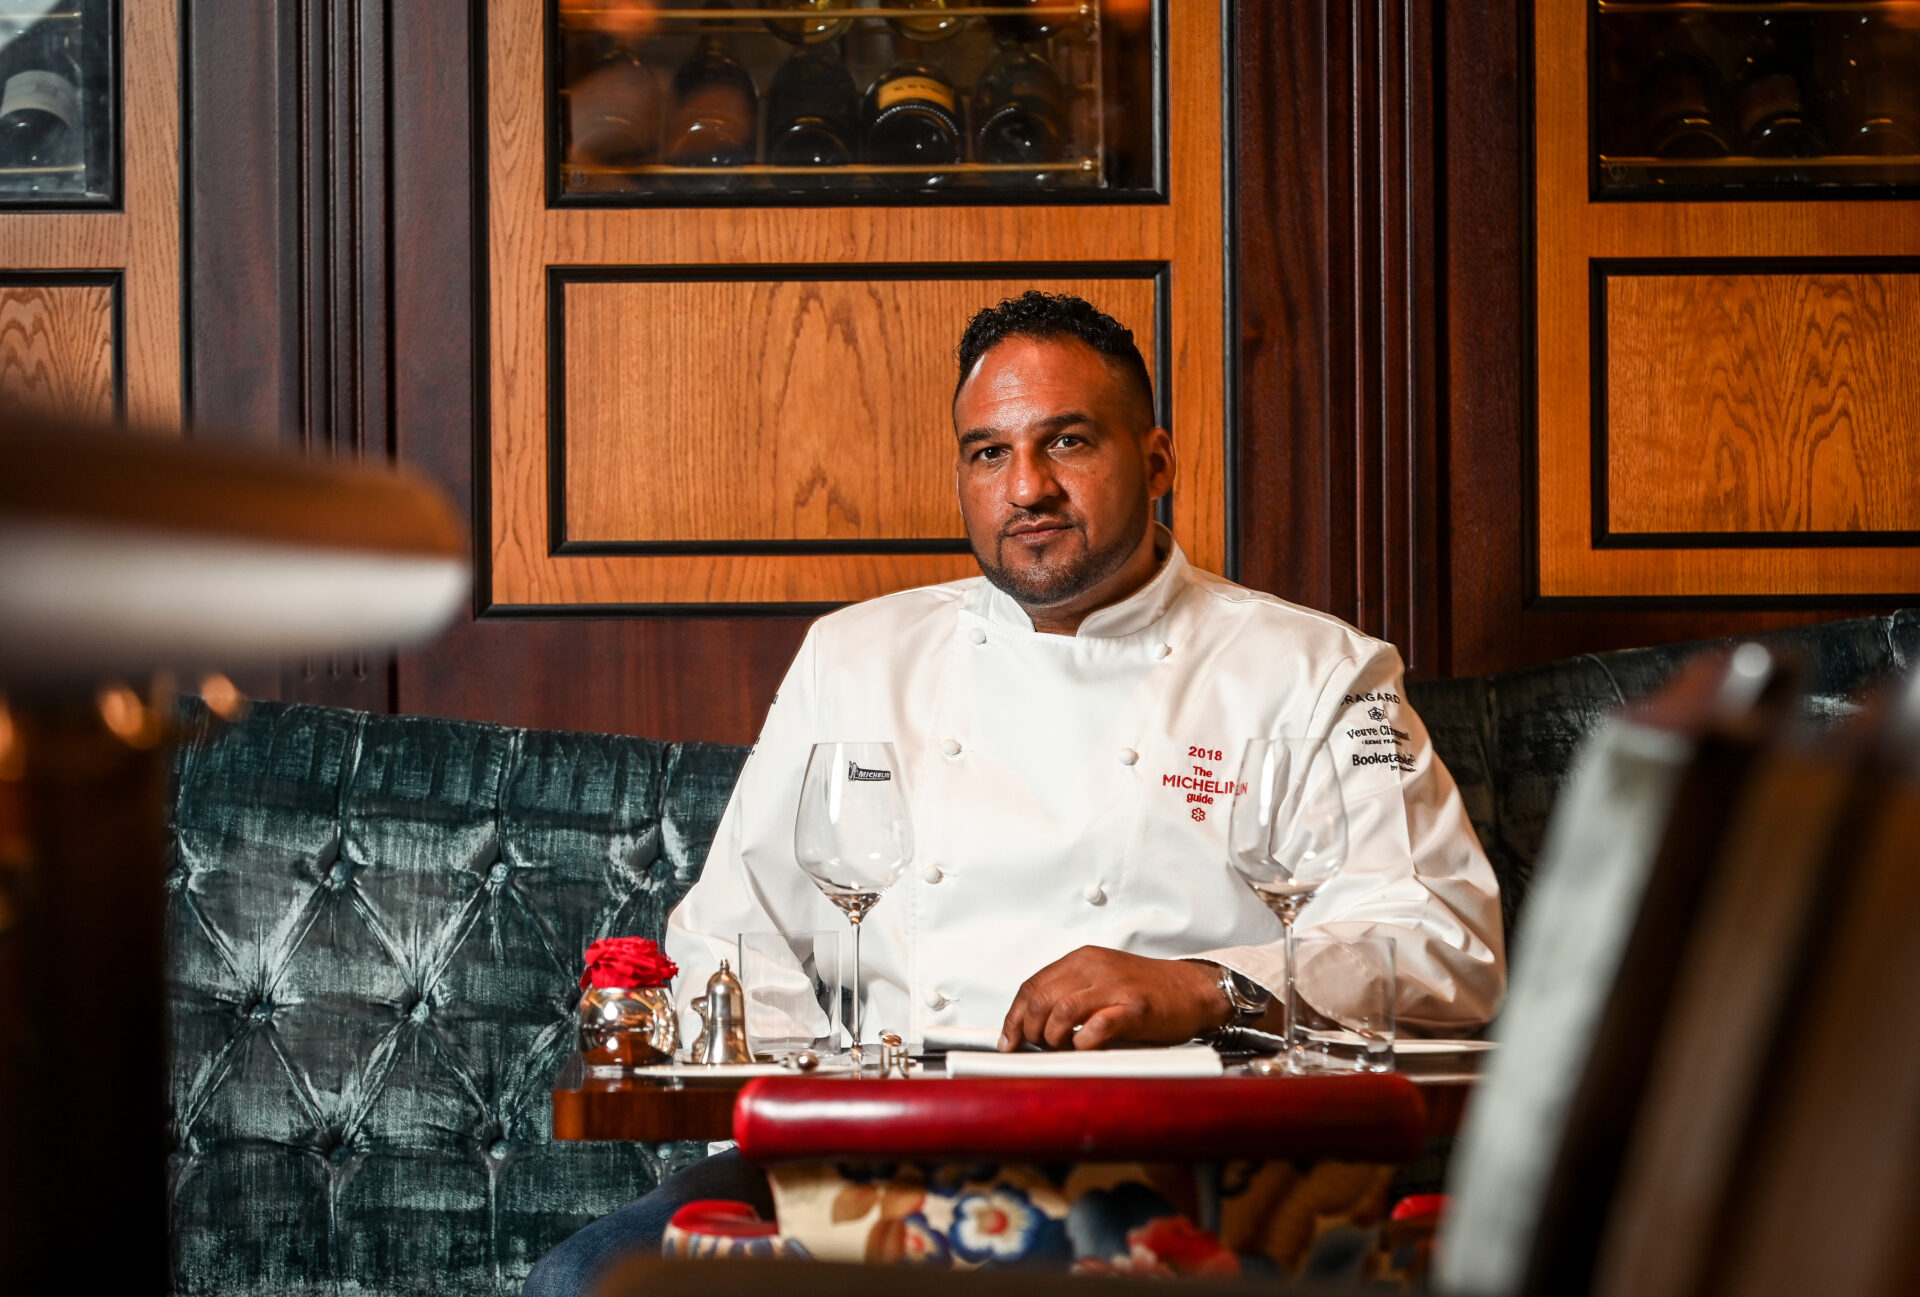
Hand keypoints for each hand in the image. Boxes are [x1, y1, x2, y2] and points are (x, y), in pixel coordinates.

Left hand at [997, 947, 1229, 1050]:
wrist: (1192, 989)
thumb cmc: (1145, 991)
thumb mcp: (1100, 983)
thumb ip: (1069, 996)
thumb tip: (1031, 1027)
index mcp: (1081, 960)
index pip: (1032, 986)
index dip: (1015, 1017)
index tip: (1009, 1041)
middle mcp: (1095, 968)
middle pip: (1041, 998)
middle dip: (1030, 1030)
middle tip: (1038, 1048)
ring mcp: (1116, 986)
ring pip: (1062, 1010)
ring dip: (1053, 1037)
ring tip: (1061, 1048)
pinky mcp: (1136, 1007)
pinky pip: (1099, 1025)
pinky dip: (1084, 1042)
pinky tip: (1086, 1047)